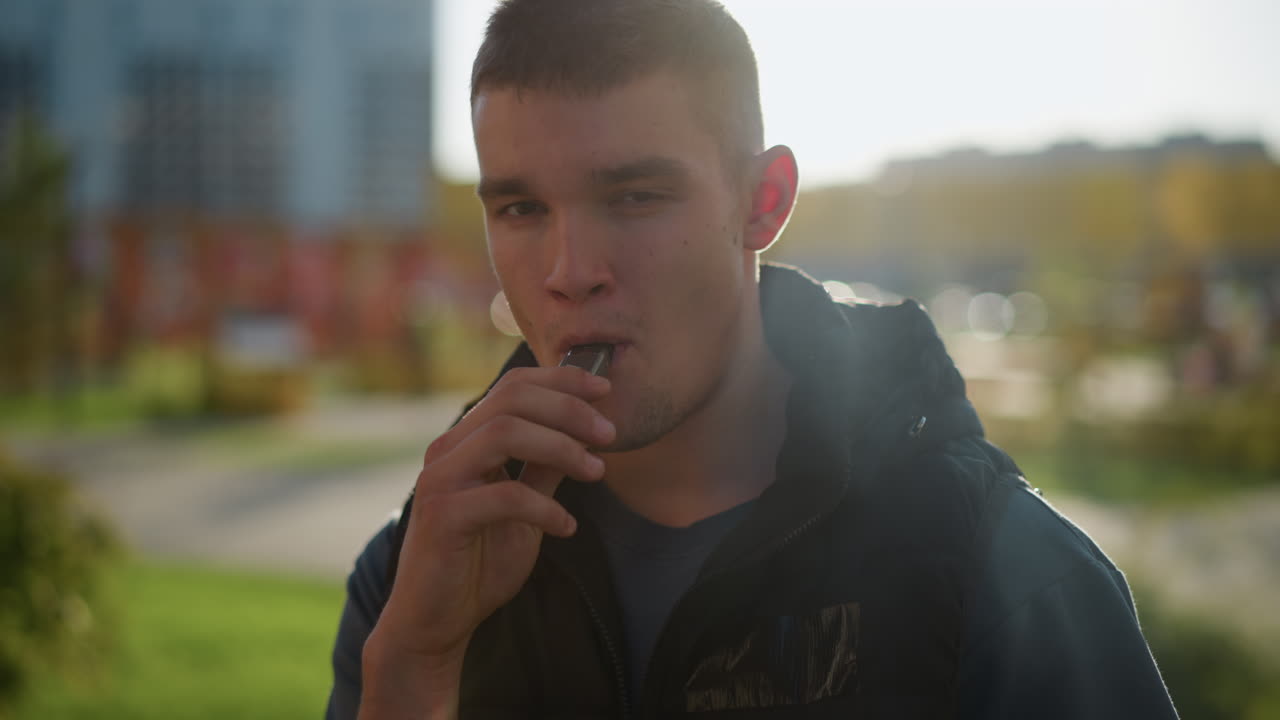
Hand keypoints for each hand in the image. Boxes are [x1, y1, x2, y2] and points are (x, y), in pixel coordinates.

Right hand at [360, 366, 613, 715]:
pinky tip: (566, 527)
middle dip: (569, 409)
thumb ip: (545, 469)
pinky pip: (504, 495)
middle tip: (609, 433)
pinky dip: (545, 507)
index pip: (512, 388)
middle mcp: (448, 451)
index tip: (604, 389)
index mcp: (465, 441)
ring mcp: (440, 480)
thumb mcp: (525, 508)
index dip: (561, 380)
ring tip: (596, 472)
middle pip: (512, 400)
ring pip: (505, 434)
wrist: (436, 621)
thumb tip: (585, 431)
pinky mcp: (443, 515)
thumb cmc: (479, 563)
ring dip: (561, 447)